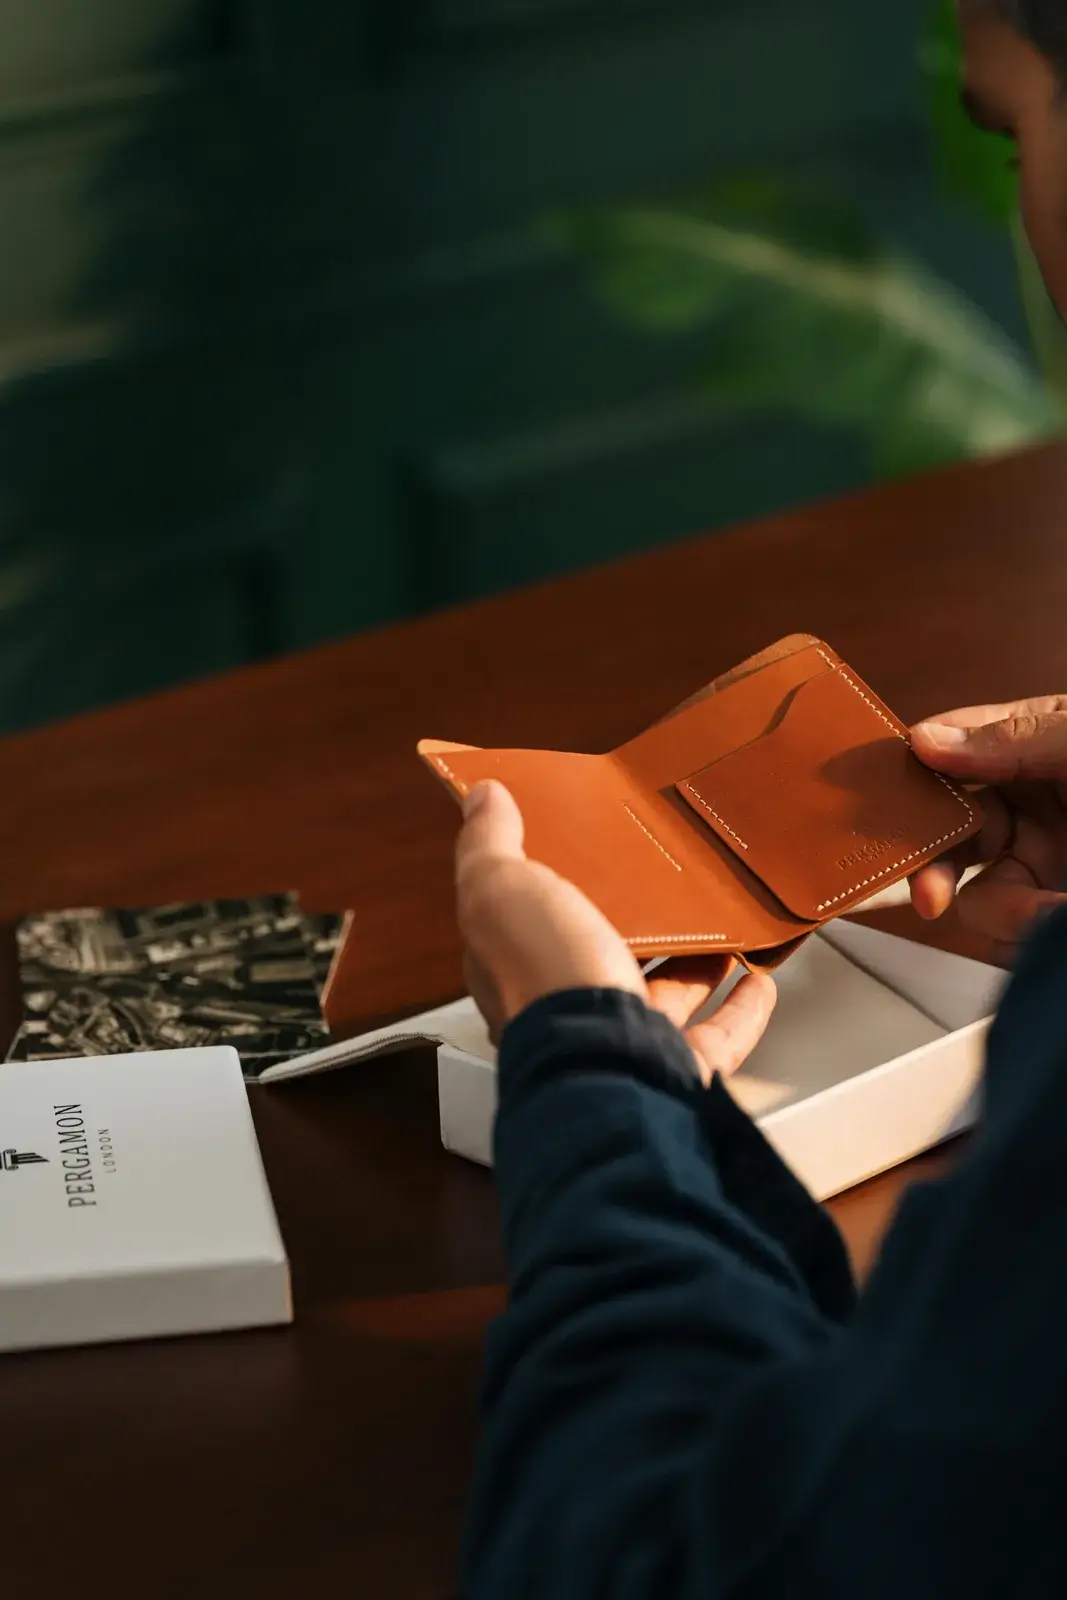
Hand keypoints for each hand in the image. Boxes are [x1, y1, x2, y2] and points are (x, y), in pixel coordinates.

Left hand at [455, 780, 776, 1085]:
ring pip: (663, 999)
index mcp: (518, 972)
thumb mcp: (500, 888)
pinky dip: (743, 1010)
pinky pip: (719, 1038)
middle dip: (634, 929)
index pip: (529, 927)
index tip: (581, 858)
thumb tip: (481, 797)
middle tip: (663, 888)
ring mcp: (626, 1044)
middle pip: (605, 963)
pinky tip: (759, 981)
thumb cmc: (545, 980)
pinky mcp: (679, 1068)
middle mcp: (568, 1014)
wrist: (603, 1064)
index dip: (548, 892)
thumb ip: (489, 843)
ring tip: (718, 925)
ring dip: (693, 965)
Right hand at [910, 698, 1066, 960]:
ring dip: (1005, 916)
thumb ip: (1014, 738)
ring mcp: (1041, 862)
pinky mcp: (1048, 911)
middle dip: (933, 868)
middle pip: (946, 835)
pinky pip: (1009, 935)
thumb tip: (923, 741)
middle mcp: (1029, 806)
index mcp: (1032, 745)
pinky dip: (1023, 939)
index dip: (912, 774)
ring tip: (1053, 916)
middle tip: (931, 897)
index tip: (884, 802)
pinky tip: (1054, 931)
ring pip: (976, 897)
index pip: (950, 752)